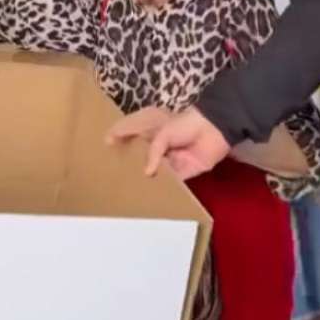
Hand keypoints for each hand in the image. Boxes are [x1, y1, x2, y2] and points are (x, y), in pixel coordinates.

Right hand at [107, 106, 229, 178]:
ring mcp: (168, 159)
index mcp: (152, 127)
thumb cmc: (186, 124)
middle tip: (110, 170)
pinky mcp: (180, 173)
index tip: (105, 143)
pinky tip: (147, 195)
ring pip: (151, 170)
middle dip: (127, 160)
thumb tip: (147, 173)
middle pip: (138, 153)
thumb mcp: (163, 132)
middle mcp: (157, 144)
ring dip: (141, 177)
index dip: (118, 135)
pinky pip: (167, 182)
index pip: (130, 130)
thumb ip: (152, 152)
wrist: (214, 131)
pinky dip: (159, 188)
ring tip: (124, 187)